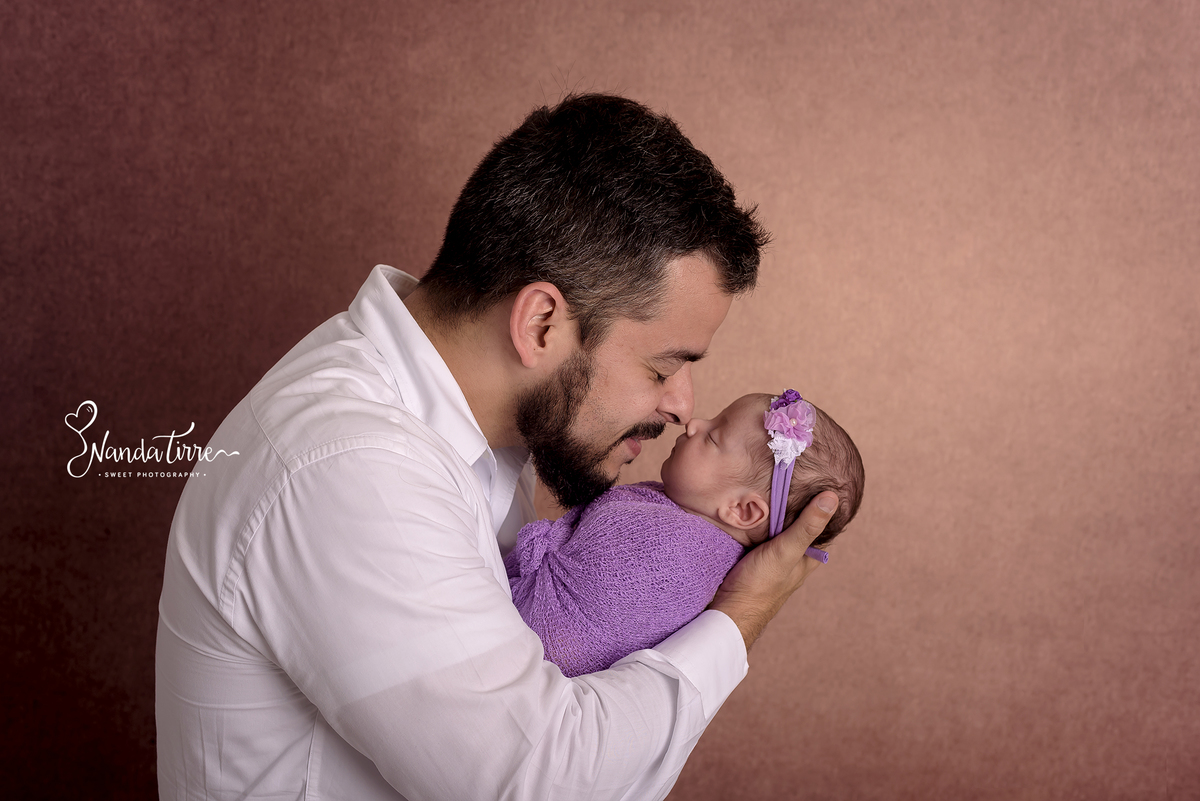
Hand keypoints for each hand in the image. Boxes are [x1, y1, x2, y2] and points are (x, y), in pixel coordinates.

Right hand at [708, 491, 837, 650]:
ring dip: (773, 510)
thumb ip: (807, 527)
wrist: (728, 609)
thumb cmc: (761, 585)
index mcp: (808, 557)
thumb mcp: (787, 551)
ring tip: (770, 481)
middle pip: (798, 523)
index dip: (822, 504)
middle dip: (795, 503)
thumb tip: (832, 497)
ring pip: (777, 526)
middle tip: (790, 474)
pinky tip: (750, 504)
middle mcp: (792, 555)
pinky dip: (756, 518)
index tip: (820, 479)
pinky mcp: (751, 553)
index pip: (822, 526)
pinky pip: (758, 530)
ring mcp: (771, 555)